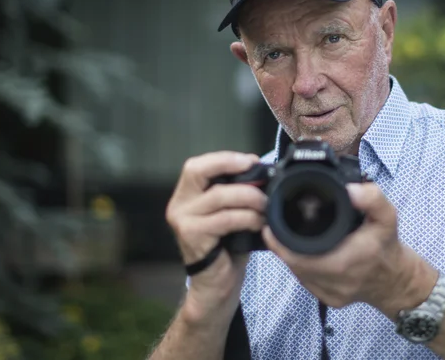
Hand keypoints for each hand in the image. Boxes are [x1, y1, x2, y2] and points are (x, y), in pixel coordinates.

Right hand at [166, 151, 266, 314]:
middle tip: (261, 179)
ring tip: (266, 206)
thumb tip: (262, 172)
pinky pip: (225, 219)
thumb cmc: (227, 247)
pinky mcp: (192, 236)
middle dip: (233, 168)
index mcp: (186, 195)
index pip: (197, 165)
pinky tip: (259, 223)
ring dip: (250, 198)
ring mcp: (182, 221)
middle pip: (199, 172)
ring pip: (219, 196)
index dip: (224, 159)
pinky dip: (247, 217)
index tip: (252, 161)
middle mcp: (178, 205)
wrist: (216, 286)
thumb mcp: (230, 213)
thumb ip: (235, 192)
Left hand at [262, 182, 436, 316]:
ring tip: (290, 237)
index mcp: (344, 261)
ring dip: (292, 256)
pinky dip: (303, 267)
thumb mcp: (387, 217)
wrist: (397, 280)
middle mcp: (335, 282)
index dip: (279, 241)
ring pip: (298, 274)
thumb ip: (372, 198)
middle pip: (293, 264)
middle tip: (279, 226)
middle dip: (283, 245)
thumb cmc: (388, 247)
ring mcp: (331, 294)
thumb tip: (351, 190)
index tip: (271, 225)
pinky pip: (308, 282)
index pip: (297, 256)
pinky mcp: (330, 300)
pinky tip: (306, 253)